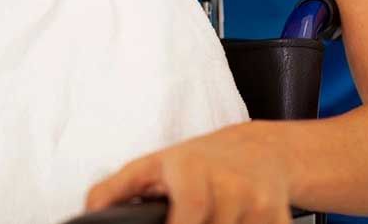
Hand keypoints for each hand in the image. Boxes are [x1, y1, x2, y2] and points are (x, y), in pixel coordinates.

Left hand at [85, 123, 292, 223]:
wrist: (259, 152)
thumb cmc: (195, 164)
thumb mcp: (151, 167)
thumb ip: (114, 191)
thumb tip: (88, 214)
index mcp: (191, 171)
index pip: (192, 208)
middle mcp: (228, 184)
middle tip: (191, 219)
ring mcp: (258, 204)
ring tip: (209, 219)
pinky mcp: (279, 220)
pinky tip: (232, 223)